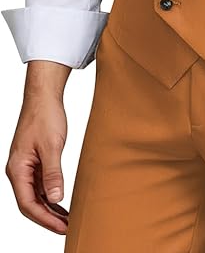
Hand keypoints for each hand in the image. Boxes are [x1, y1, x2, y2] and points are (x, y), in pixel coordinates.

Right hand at [5, 66, 70, 234]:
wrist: (44, 96)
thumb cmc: (45, 116)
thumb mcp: (52, 146)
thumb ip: (52, 174)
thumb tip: (54, 200)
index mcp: (18, 169)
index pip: (28, 204)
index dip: (45, 219)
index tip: (62, 228)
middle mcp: (19, 171)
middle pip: (30, 204)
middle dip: (48, 218)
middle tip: (67, 228)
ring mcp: (26, 167)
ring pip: (35, 196)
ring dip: (50, 209)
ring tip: (67, 220)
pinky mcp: (34, 161)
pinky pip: (40, 185)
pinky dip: (50, 196)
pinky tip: (62, 203)